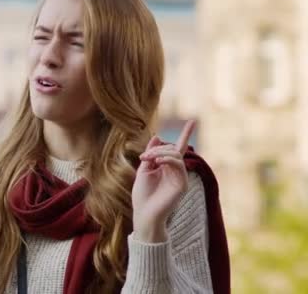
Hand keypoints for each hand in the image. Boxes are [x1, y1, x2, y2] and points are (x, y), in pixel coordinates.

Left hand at [131, 120, 195, 242]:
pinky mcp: (182, 184)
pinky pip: (178, 164)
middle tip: (144, 157)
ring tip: (148, 159)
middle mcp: (176, 172)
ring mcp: (181, 178)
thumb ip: (150, 154)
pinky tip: (157, 161)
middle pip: (173, 150)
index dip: (186, 134)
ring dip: (160, 153)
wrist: (144, 213)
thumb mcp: (144, 170)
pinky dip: (168, 159)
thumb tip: (156, 136)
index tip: (192, 120)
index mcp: (167, 168)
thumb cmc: (142, 195)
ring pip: (176, 155)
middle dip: (157, 149)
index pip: (179, 149)